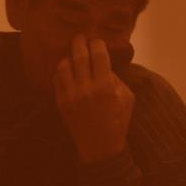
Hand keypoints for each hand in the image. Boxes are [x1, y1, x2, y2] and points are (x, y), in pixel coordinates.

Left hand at [54, 35, 134, 162]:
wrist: (100, 147)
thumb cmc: (118, 122)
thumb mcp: (127, 98)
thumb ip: (117, 79)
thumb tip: (104, 65)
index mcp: (105, 86)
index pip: (99, 55)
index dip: (97, 44)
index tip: (97, 42)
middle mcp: (86, 88)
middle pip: (79, 55)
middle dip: (80, 42)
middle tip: (80, 37)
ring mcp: (71, 95)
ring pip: (64, 65)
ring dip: (69, 57)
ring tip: (72, 56)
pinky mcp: (61, 103)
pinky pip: (57, 80)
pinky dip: (61, 72)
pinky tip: (66, 70)